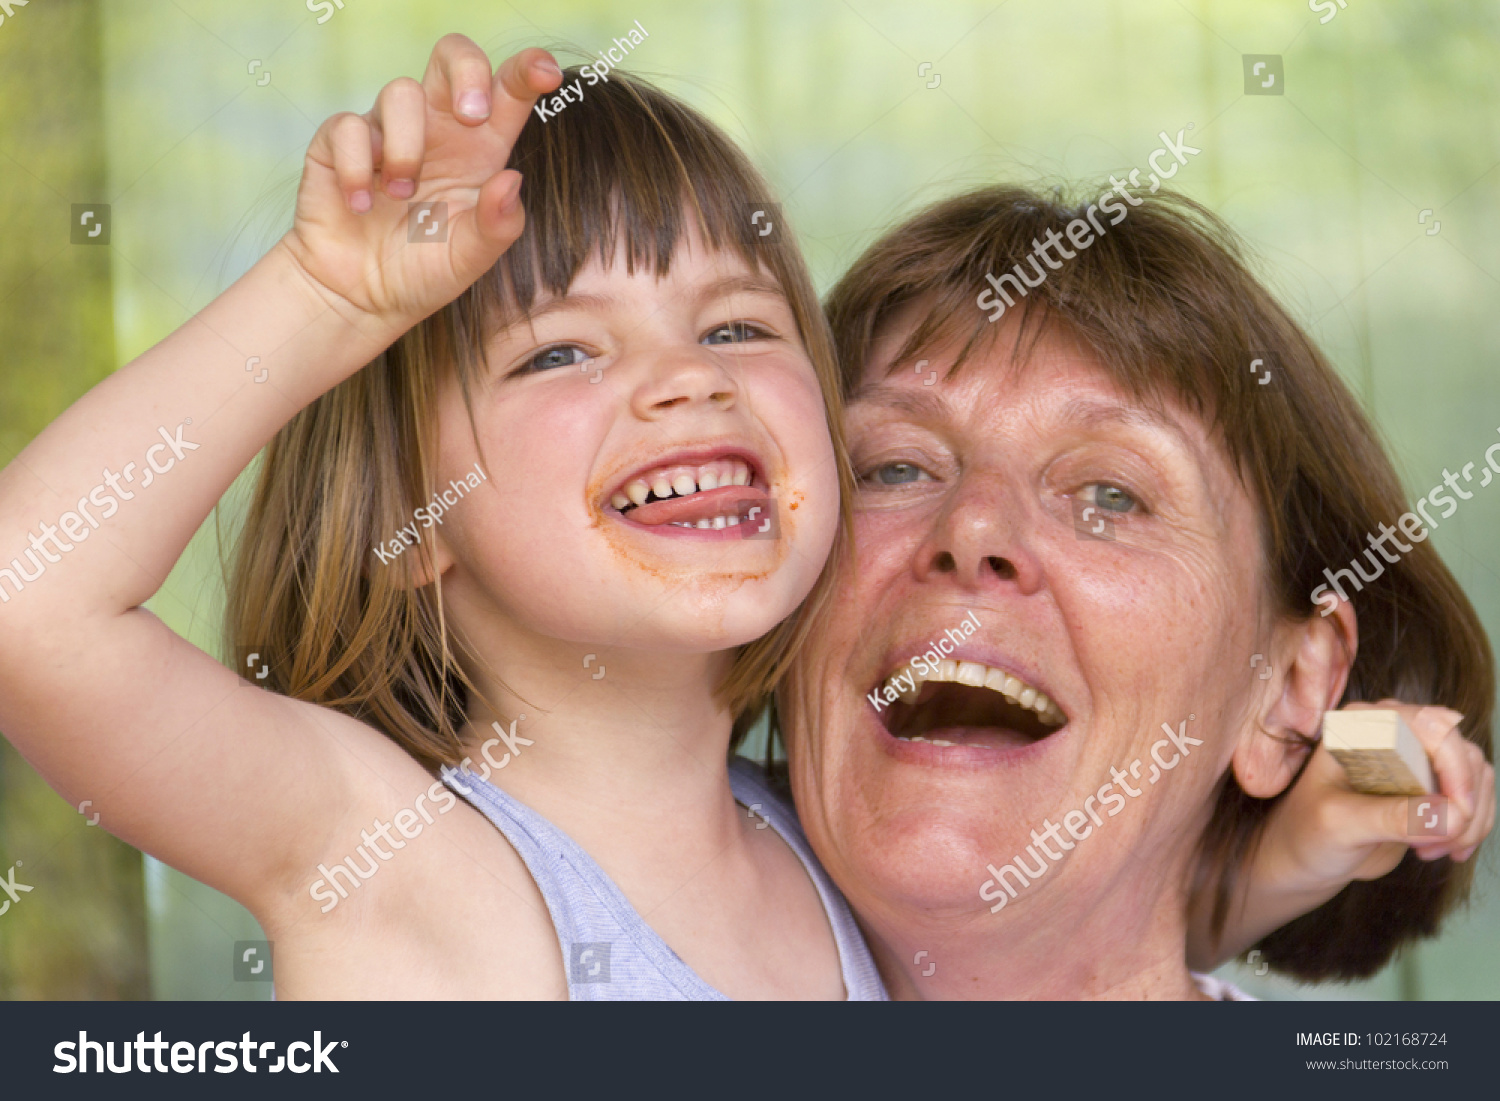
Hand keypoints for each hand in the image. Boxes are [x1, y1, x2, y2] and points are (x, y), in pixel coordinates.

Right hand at [279, 36, 562, 338]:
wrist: (359, 298)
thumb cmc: (423, 271)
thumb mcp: (470, 258)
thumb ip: (498, 225)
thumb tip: (511, 180)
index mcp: (479, 150)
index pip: (507, 93)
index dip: (527, 71)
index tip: (546, 73)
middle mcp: (436, 130)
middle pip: (453, 55)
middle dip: (466, 71)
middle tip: (470, 117)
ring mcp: (387, 131)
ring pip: (401, 91)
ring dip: (406, 146)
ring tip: (401, 195)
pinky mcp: (340, 143)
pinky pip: (348, 126)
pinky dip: (356, 167)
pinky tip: (361, 204)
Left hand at [1261, 701, 1494, 894]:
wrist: (1301, 858)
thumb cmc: (1305, 833)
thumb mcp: (1339, 825)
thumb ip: (1390, 818)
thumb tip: (1451, 816)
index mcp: (1361, 724)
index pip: (1430, 724)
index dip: (1454, 766)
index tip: (1457, 814)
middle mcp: (1393, 731)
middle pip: (1461, 750)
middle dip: (1465, 802)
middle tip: (1441, 843)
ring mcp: (1414, 758)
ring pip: (1476, 774)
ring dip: (1469, 819)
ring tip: (1432, 852)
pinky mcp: (1429, 786)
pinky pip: (1473, 796)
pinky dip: (1471, 826)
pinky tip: (1446, 851)